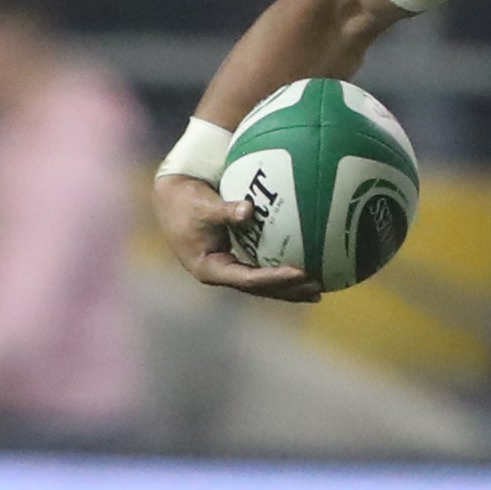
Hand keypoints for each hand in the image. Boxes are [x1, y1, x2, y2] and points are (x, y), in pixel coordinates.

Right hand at [153, 171, 319, 301]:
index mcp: (209, 268)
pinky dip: (281, 269)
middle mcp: (219, 273)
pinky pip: (261, 267)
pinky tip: (307, 267)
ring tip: (319, 288)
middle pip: (259, 288)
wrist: (171, 198)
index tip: (301, 272)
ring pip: (261, 283)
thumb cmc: (186, 201)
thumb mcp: (203, 205)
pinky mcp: (232, 259)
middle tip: (318, 289)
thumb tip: (248, 210)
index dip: (274, 278)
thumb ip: (225, 210)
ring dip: (289, 287)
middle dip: (288, 291)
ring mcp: (226, 268)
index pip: (247, 279)